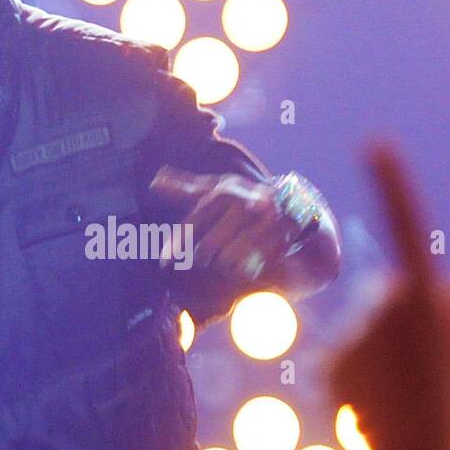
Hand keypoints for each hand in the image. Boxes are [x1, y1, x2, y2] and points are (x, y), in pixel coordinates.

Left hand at [148, 166, 293, 285]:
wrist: (293, 211)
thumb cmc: (242, 204)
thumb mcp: (214, 192)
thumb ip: (185, 189)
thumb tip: (156, 180)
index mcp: (224, 190)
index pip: (193, 221)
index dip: (178, 243)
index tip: (164, 262)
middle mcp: (243, 202)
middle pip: (208, 246)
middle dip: (206, 256)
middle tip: (210, 255)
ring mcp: (265, 220)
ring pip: (227, 260)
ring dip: (228, 264)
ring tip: (235, 254)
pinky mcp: (281, 239)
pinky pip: (250, 267)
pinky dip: (246, 270)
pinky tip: (249, 261)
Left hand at [328, 145, 449, 449]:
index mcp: (424, 300)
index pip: (406, 227)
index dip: (394, 184)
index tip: (376, 145)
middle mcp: (380, 308)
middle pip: (403, 293)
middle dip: (419, 318)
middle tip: (439, 374)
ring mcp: (350, 335)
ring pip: (379, 327)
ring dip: (396, 351)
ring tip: (413, 401)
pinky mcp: (330, 362)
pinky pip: (357, 354)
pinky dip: (371, 373)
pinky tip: (384, 410)